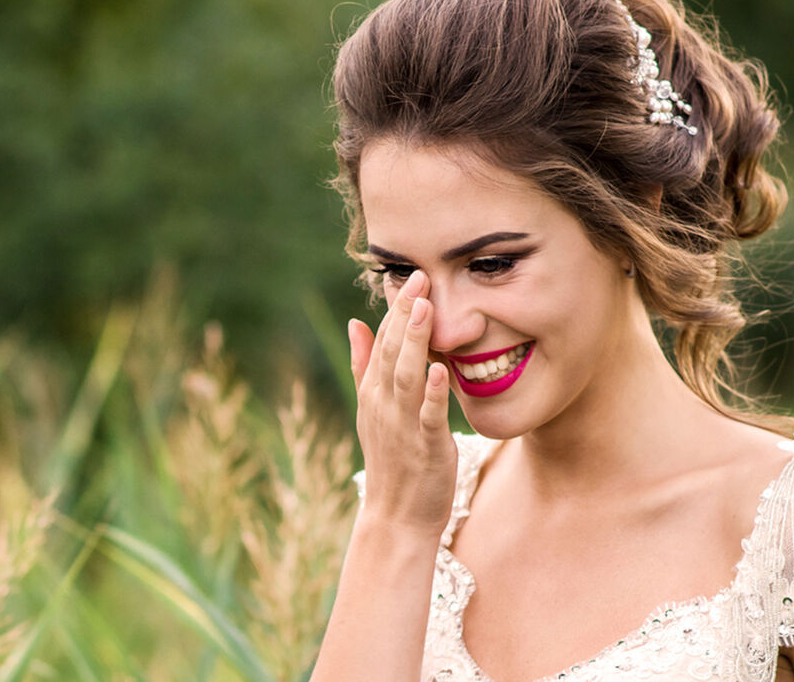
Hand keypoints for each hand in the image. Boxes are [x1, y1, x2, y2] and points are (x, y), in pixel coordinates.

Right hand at [349, 270, 457, 538]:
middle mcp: (383, 404)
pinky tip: (439, 368)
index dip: (396, 309)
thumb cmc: (393, 461)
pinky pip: (427, 416)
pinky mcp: (424, 447)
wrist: (396, 518)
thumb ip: (364, 365)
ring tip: (425, 309)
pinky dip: (431, 392)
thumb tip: (354, 323)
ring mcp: (402, 425)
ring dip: (415, 342)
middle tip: (420, 277)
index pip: (382, 342)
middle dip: (405, 315)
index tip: (410, 276)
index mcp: (374, 393)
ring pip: (406, 376)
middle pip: (392, 352)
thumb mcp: (373, 409)